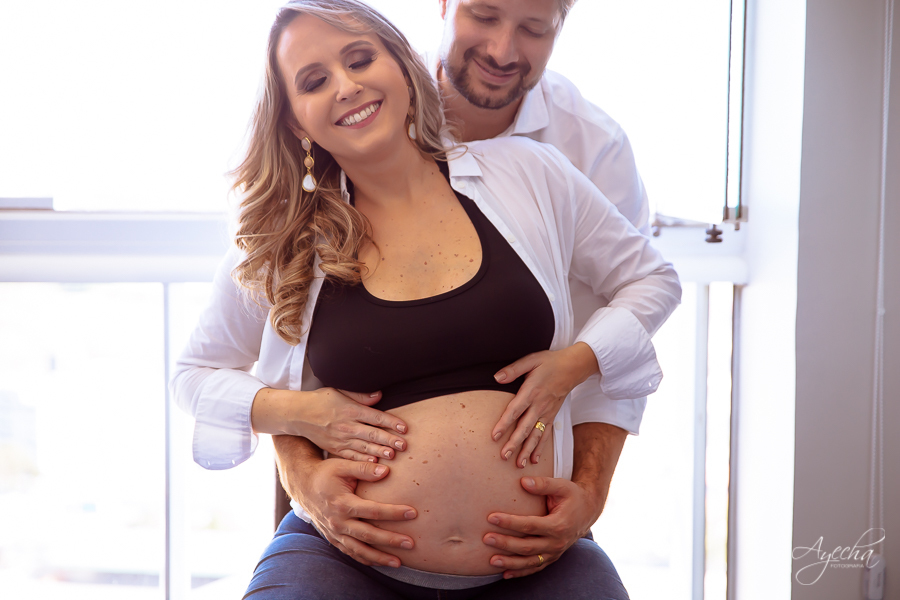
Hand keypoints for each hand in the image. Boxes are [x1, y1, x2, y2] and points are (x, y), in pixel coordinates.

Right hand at [253, 387, 407, 460]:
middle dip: (389, 439)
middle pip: (371, 433)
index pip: (375, 417)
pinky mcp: (334, 448)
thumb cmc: (322, 400)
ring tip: (392, 455)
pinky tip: (373, 462)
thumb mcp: (340, 391)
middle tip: (404, 445)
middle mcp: (346, 425)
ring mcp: (340, 438)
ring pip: (363, 446)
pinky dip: (362, 459)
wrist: (298, 414)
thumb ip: (360, 395)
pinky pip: (351, 455)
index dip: (391, 422)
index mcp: (350, 409)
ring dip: (379, 451)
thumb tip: (379, 395)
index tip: (404, 428)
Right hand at [300, 457, 417, 567]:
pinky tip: (379, 562)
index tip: (412, 513)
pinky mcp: (333, 538)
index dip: (393, 512)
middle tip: (410, 543)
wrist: (303, 485)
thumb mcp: (342, 466)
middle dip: (390, 540)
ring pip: (359, 549)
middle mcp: (338, 522)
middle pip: (368, 535)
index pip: (372, 511)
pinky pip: (350, 552)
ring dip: (379, 557)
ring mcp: (334, 532)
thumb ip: (364, 469)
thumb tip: (386, 471)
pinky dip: (365, 559)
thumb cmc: (325, 473)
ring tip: (399, 562)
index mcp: (342, 504)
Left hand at [482, 476, 598, 577]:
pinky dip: (520, 572)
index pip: (530, 525)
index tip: (491, 517)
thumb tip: (523, 482)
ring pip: (530, 561)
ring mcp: (555, 552)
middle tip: (486, 538)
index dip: (510, 522)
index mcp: (558, 525)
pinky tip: (505, 574)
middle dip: (505, 543)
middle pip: (527, 546)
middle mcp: (557, 542)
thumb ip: (543, 484)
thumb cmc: (572, 496)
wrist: (588, 511)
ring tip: (491, 561)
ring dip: (510, 562)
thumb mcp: (561, 486)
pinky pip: (535, 568)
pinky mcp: (552, 557)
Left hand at [491, 343, 598, 466]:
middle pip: (525, 427)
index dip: (504, 424)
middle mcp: (539, 405)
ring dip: (527, 450)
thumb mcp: (531, 360)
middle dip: (514, 443)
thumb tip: (496, 377)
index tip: (494, 436)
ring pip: (536, 435)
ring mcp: (547, 413)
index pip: (515, 410)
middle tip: (503, 456)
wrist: (573, 367)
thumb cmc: (550, 362)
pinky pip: (546, 435)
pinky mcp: (552, 417)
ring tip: (518, 464)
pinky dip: (540, 448)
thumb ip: (513, 370)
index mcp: (531, 392)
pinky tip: (534, 459)